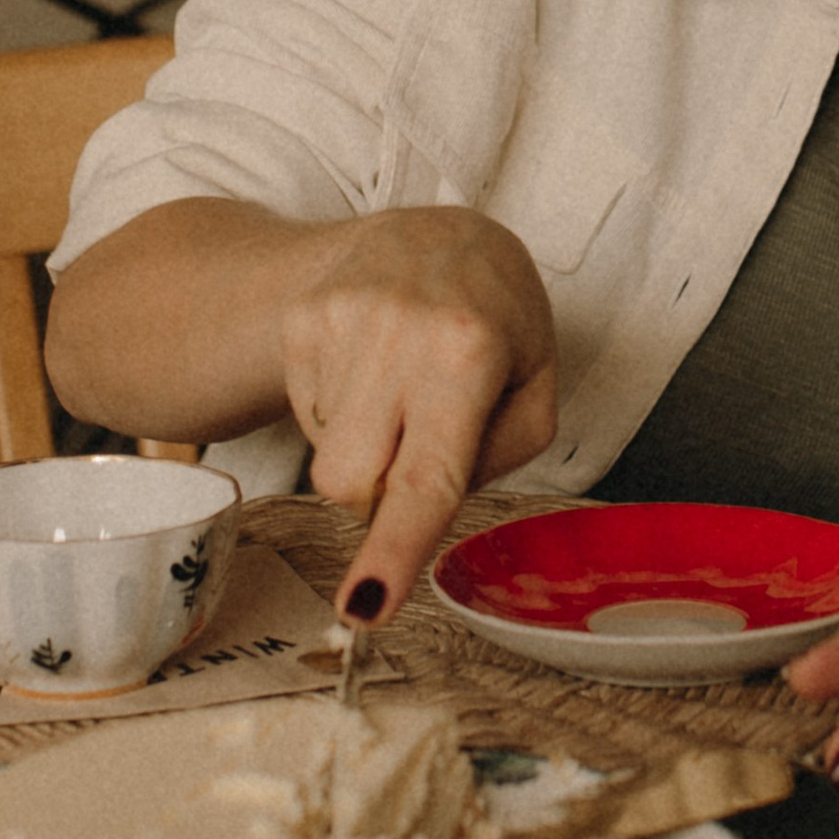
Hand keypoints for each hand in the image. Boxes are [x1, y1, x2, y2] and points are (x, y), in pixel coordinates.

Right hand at [281, 209, 558, 625]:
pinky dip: (342, 412)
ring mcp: (338, 321)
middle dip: (381, 492)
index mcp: (468, 352)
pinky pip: (307, 417)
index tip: (365, 607)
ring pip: (326, 458)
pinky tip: (372, 368)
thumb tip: (422, 513)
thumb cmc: (497, 317)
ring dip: (364, 447)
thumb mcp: (537, 382)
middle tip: (420, 440)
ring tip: (400, 388)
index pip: (425, 476)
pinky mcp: (301, 319)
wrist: (430, 231)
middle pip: (351, 484)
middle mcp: (398, 332)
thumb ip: (497, 457)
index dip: (394, 550)